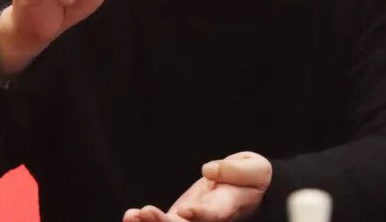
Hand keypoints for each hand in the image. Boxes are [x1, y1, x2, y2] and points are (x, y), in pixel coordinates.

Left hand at [123, 152, 271, 221]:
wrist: (247, 187)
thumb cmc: (253, 178)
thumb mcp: (255, 169)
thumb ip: (236, 170)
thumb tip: (209, 171)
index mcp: (228, 207)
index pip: (213, 215)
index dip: (200, 215)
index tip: (185, 211)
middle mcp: (208, 220)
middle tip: (147, 212)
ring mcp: (192, 221)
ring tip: (133, 215)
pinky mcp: (180, 217)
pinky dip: (146, 221)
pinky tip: (131, 216)